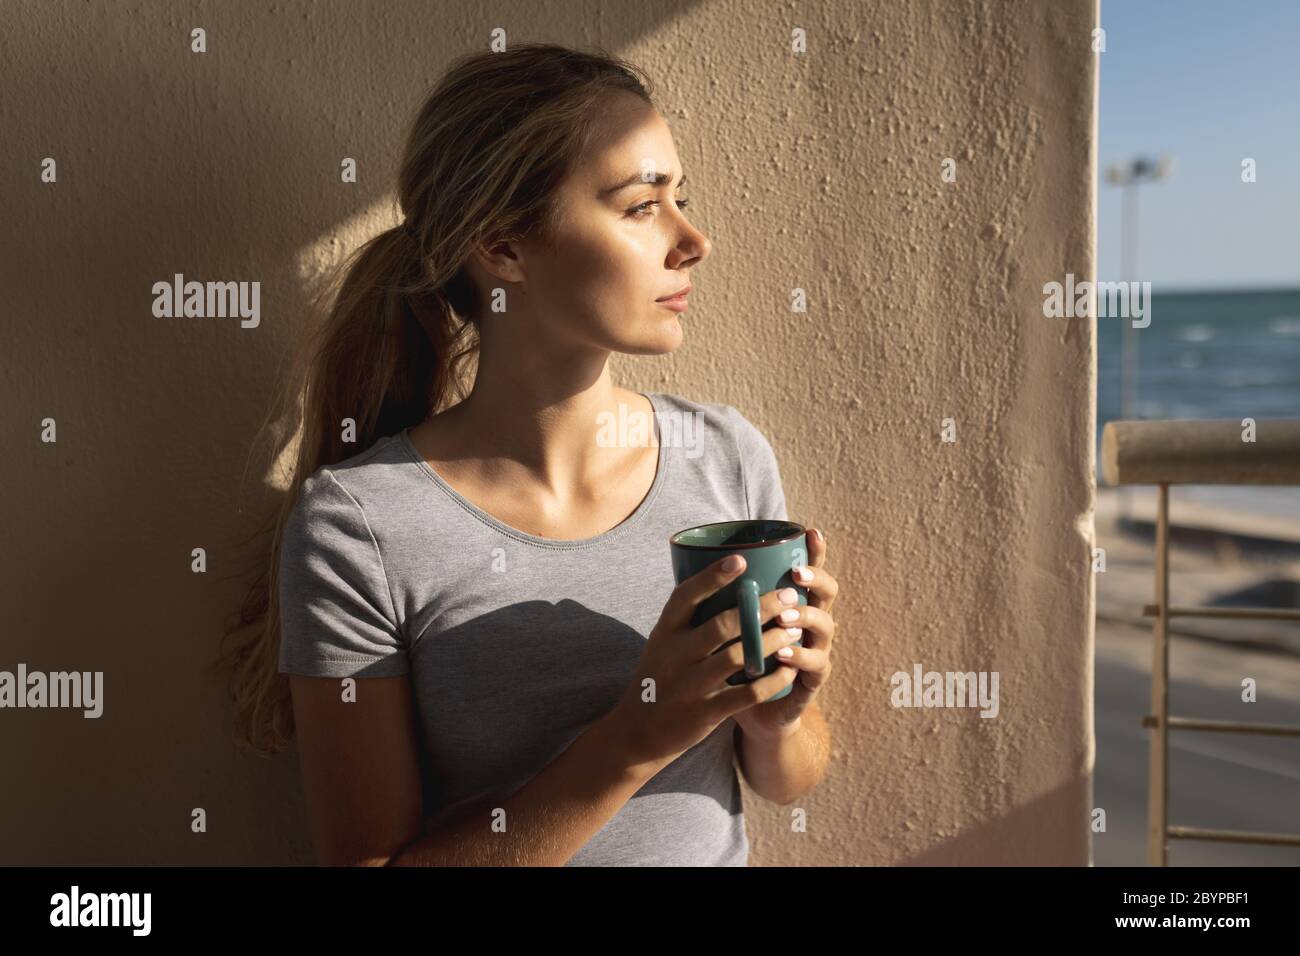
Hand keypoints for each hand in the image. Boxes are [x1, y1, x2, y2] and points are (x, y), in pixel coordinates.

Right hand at [603, 553, 807, 776]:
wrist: (638, 731)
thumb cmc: (660, 676)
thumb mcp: (662, 642)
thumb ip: (688, 618)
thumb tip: (723, 576)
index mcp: (664, 632)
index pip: (686, 596)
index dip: (712, 576)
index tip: (741, 559)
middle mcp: (676, 655)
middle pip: (723, 624)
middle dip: (761, 607)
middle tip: (790, 595)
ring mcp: (691, 685)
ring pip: (740, 657)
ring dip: (773, 641)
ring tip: (795, 628)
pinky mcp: (707, 712)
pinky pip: (747, 694)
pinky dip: (773, 680)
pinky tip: (791, 669)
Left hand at [732, 527, 837, 741]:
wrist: (752, 713)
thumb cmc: (737, 662)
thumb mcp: (728, 628)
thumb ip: (723, 599)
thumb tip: (690, 558)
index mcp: (792, 602)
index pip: (809, 570)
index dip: (816, 552)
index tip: (811, 532)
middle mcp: (809, 621)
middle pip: (827, 592)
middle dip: (816, 579)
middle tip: (795, 575)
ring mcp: (815, 649)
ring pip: (825, 626)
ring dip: (807, 617)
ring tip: (785, 615)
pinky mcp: (811, 680)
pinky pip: (815, 666)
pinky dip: (799, 658)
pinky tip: (784, 655)